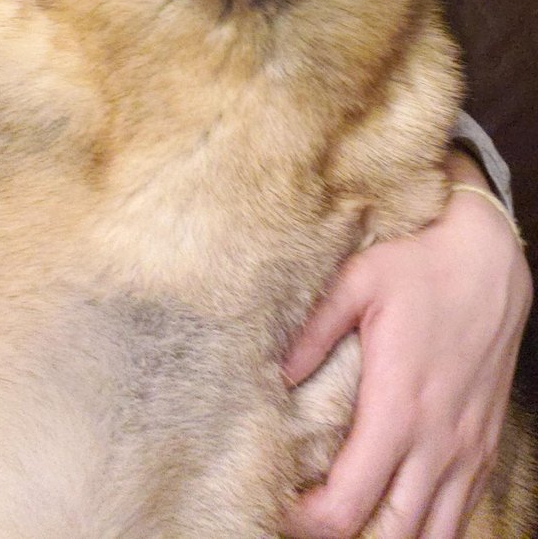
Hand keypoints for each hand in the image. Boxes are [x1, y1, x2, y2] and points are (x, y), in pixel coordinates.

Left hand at [282, 153, 532, 538]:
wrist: (490, 260)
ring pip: (433, 536)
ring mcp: (468, 450)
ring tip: (354, 519)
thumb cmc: (422, 266)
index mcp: (398, 409)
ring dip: (389, 538)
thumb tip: (279, 376)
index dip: (304, 522)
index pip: (345, 507)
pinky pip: (462, 514)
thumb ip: (313, 331)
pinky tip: (399, 506)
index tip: (281, 506)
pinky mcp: (486, 446)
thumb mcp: (358, 280)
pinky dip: (430, 525)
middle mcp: (437, 443)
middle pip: (389, 538)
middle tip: (309, 517)